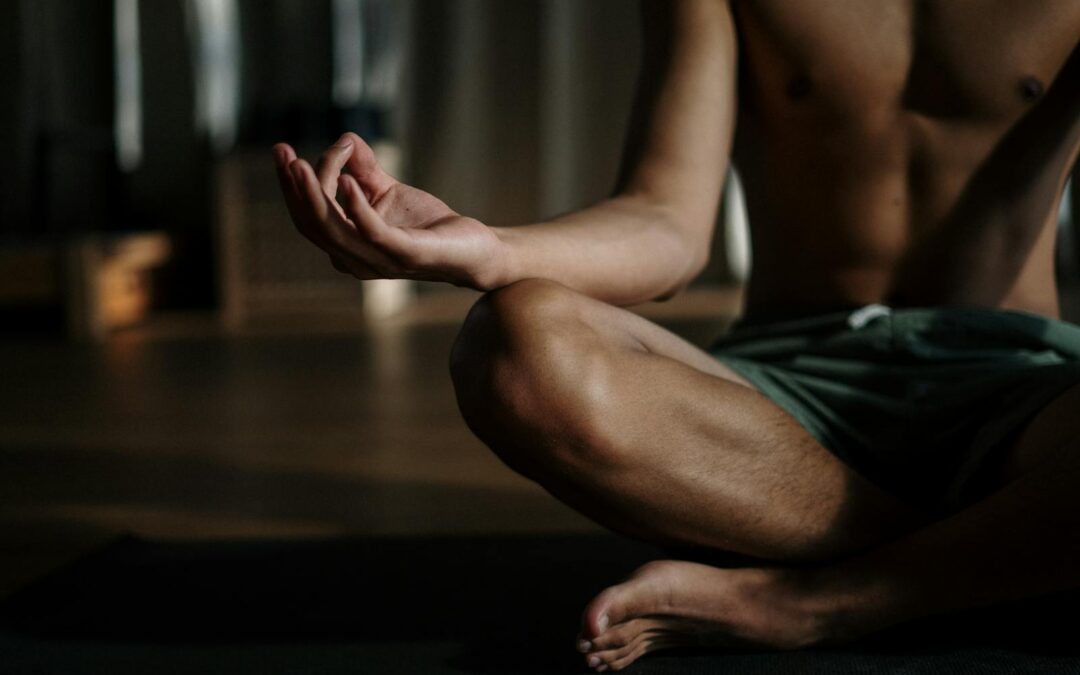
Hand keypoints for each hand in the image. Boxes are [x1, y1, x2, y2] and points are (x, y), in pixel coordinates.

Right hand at [273, 133, 507, 288]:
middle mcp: (355, 260)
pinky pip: (371, 232)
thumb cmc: (430, 226)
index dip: (290, 187)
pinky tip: (347, 181)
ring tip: (302, 164)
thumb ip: (365, 169)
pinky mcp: (405, 255)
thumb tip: (345, 139)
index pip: (307, 217)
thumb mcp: (389, 190)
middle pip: (312, 225)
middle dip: (293, 188)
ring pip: (334, 230)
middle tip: (283, 153)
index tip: (282, 151)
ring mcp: (378, 262)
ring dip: (315, 195)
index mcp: (346, 246)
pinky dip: (356, 205)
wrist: (475, 249)